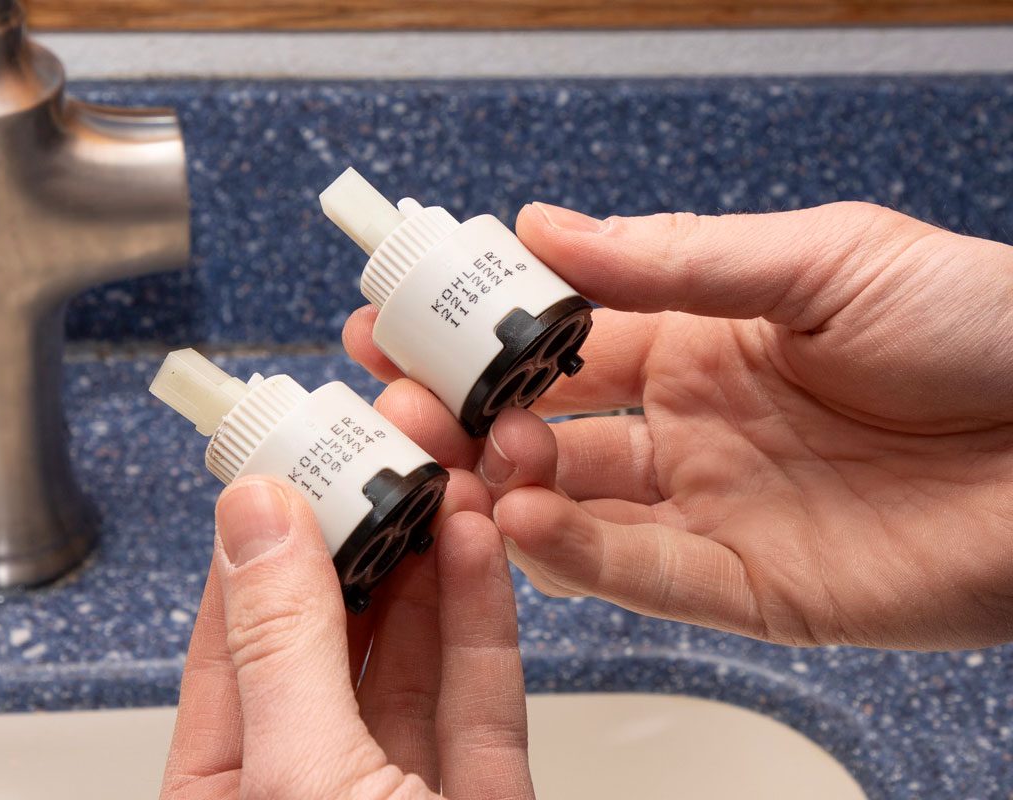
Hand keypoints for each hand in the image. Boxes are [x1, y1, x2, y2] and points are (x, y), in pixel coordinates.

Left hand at [159, 472, 533, 798]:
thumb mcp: (304, 779)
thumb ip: (284, 647)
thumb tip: (256, 522)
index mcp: (230, 794)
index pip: (230, 648)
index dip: (258, 549)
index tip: (283, 468)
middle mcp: (312, 785)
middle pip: (327, 641)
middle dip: (355, 542)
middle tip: (372, 461)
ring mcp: (400, 790)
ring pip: (410, 659)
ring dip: (424, 565)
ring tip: (432, 482)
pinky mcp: (484, 797)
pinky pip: (479, 695)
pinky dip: (480, 617)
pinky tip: (473, 545)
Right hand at [344, 201, 1012, 649]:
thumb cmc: (984, 328)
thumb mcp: (822, 260)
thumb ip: (676, 258)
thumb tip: (545, 228)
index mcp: (703, 340)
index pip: (562, 339)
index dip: (480, 333)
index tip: (402, 321)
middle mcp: (693, 428)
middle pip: (548, 429)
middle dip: (468, 417)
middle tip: (402, 405)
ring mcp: (715, 509)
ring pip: (577, 509)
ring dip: (507, 487)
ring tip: (458, 462)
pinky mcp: (751, 590)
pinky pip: (644, 577)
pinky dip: (577, 556)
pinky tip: (526, 521)